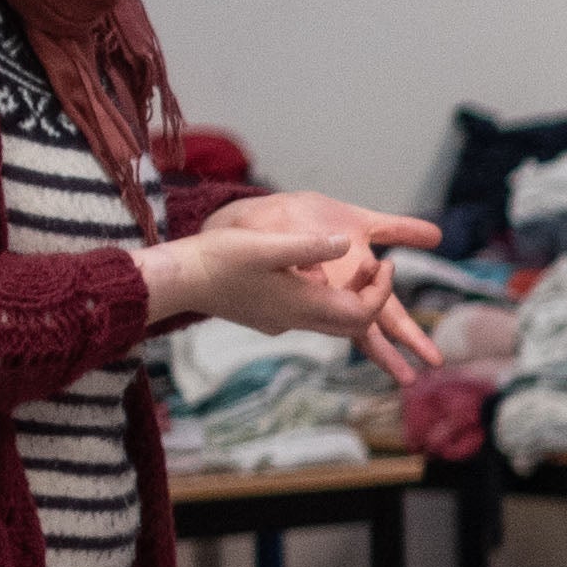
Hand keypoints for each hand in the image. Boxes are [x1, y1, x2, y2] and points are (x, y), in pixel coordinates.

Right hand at [193, 191, 443, 384]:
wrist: (179, 280)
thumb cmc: (218, 258)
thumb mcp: (266, 245)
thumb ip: (310, 246)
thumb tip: (346, 244)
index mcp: (303, 305)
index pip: (362, 313)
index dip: (382, 291)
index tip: (387, 264)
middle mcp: (296, 321)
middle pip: (352, 322)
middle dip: (372, 297)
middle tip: (378, 266)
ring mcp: (280, 322)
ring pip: (331, 320)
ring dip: (349, 297)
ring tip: (352, 265)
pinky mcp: (267, 317)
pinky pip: (309, 314)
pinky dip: (325, 296)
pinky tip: (312, 271)